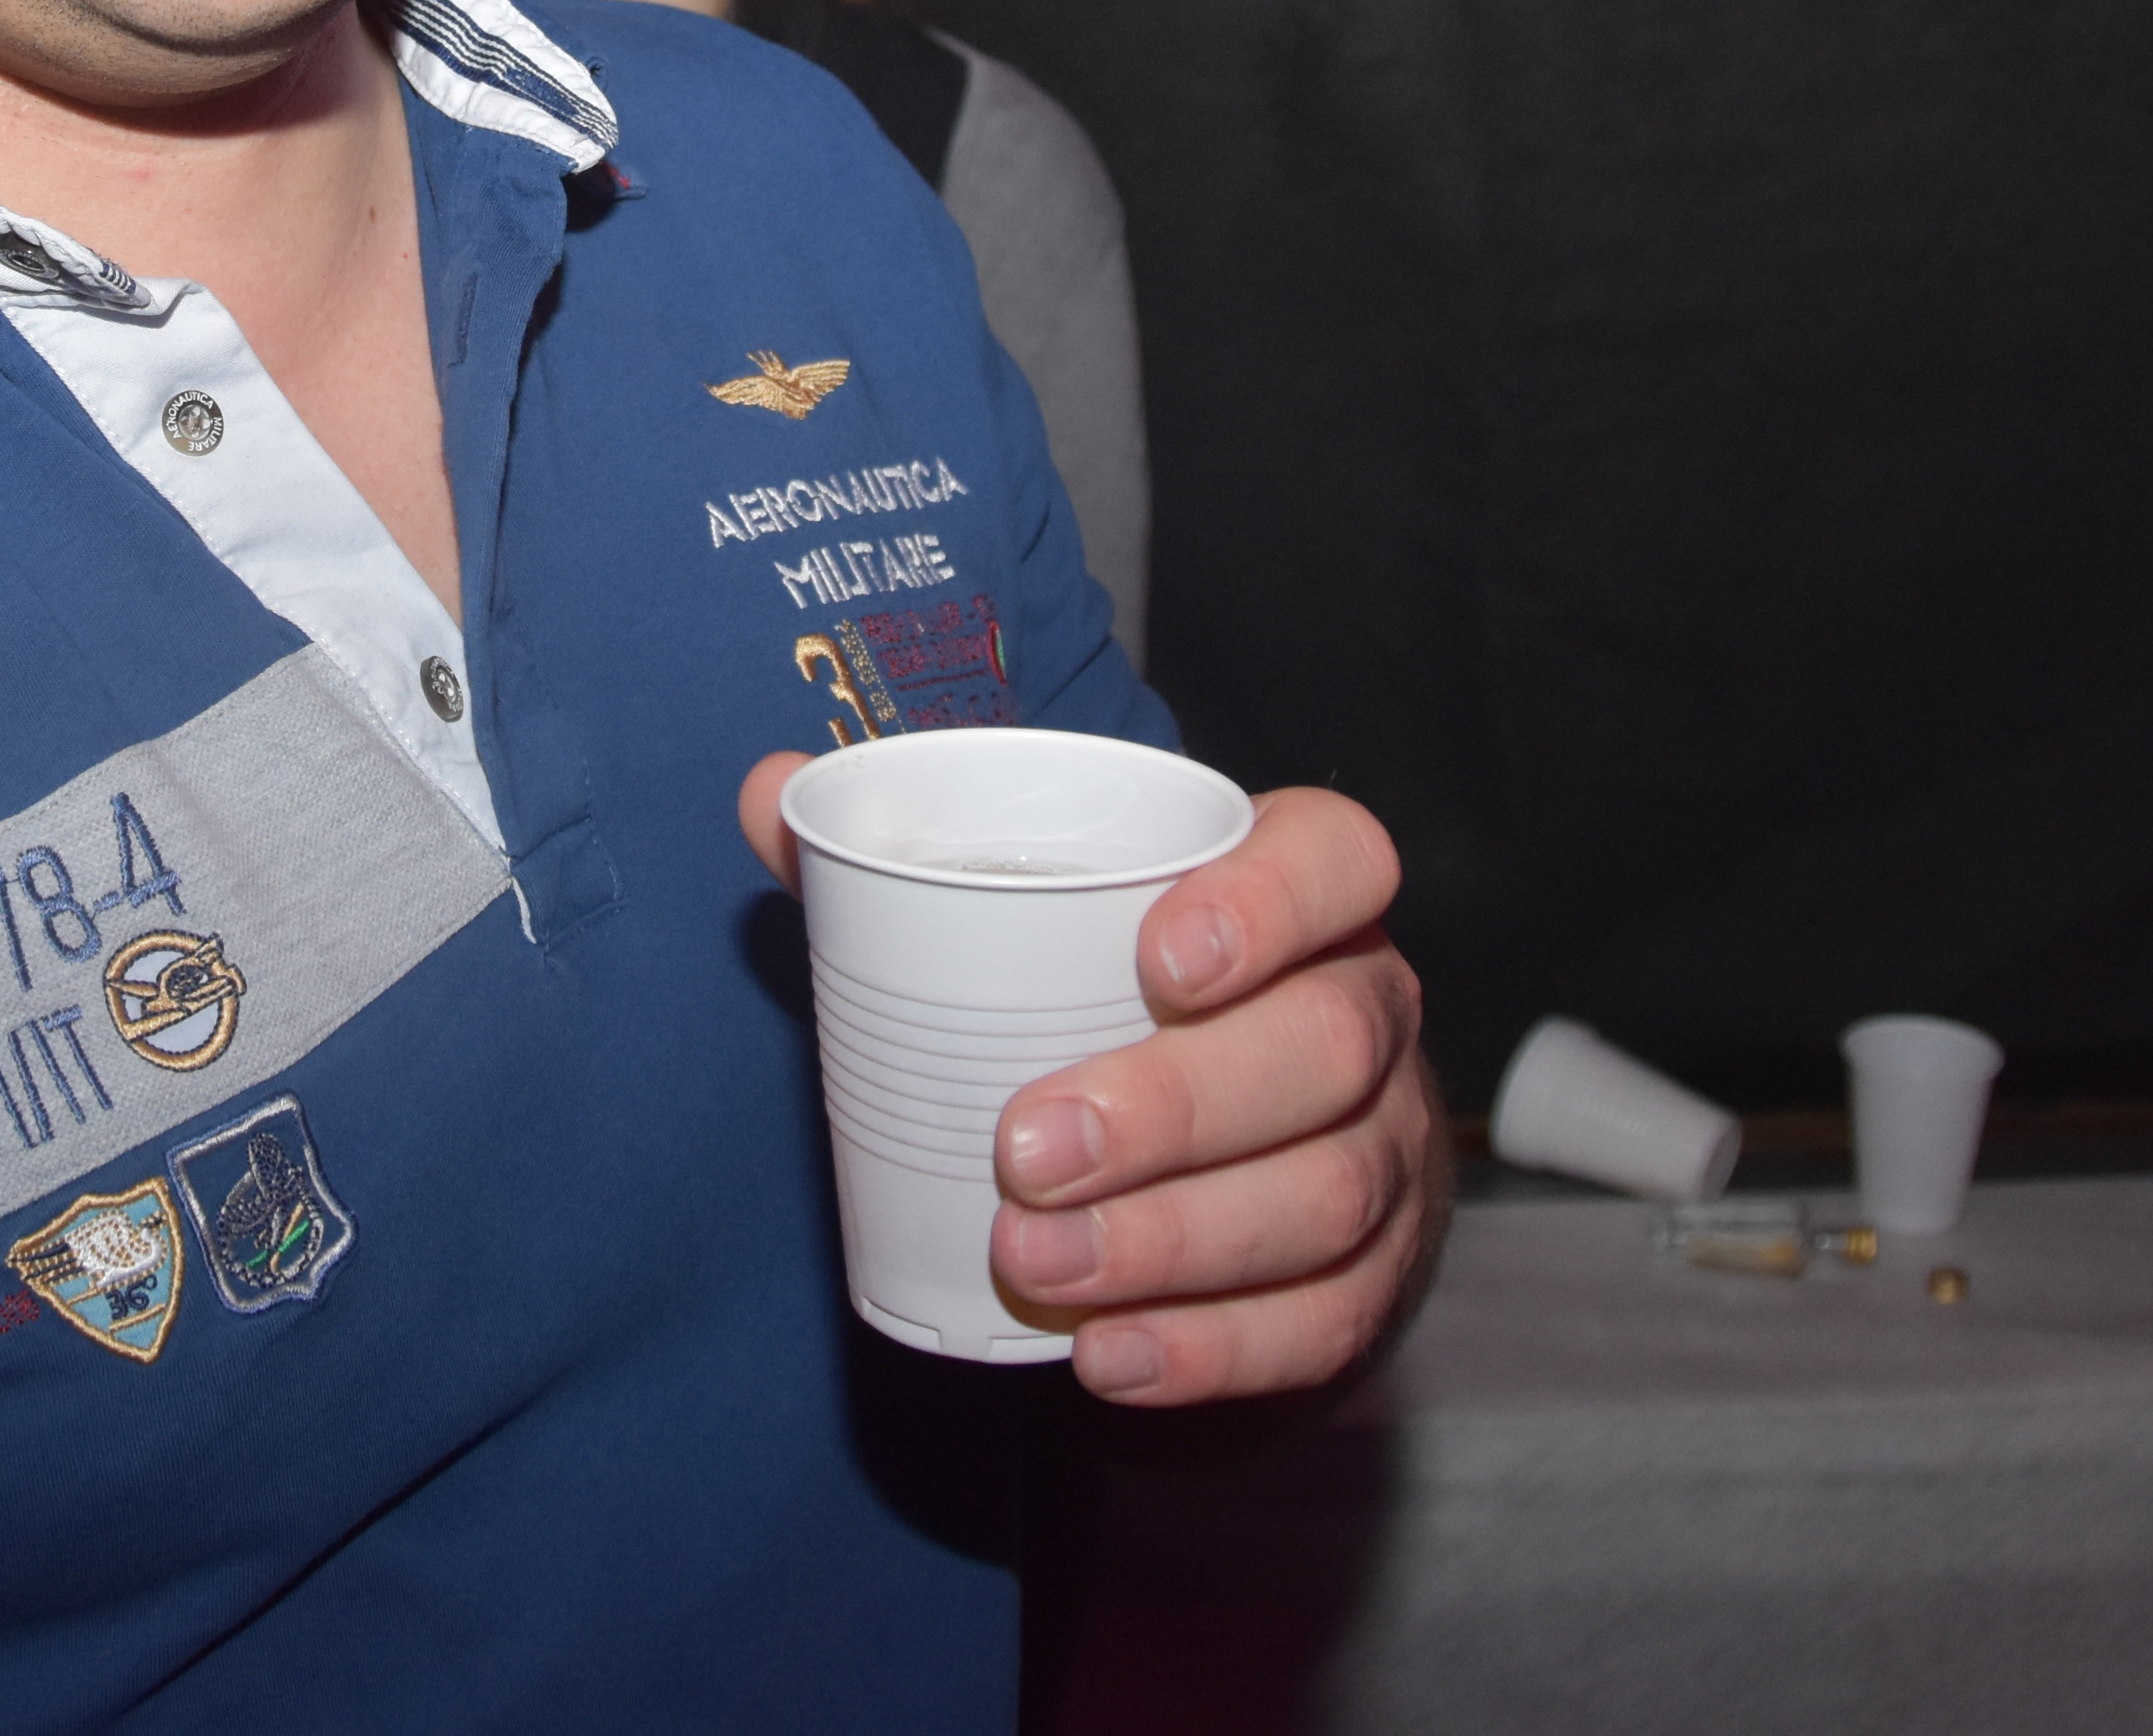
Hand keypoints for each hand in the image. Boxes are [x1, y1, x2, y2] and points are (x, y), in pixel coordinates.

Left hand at [739, 754, 1449, 1404]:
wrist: (1238, 1120)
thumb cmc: (1117, 984)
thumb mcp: (1039, 902)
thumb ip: (907, 848)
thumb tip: (766, 792)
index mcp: (1305, 888)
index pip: (1336, 859)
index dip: (1268, 903)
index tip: (1157, 959)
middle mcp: (1367, 1007)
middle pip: (1323, 1048)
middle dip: (1175, 1109)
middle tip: (1023, 1155)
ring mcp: (1385, 1146)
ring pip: (1325, 1195)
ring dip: (1173, 1244)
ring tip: (1033, 1267)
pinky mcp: (1374, 1272)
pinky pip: (1325, 1320)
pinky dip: (1213, 1349)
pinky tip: (1106, 1359)